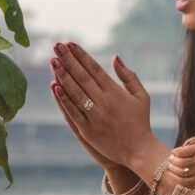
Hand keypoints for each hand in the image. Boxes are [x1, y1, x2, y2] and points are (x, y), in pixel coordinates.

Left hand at [50, 42, 153, 166]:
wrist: (139, 151)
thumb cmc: (141, 122)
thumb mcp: (141, 96)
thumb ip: (128, 76)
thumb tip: (114, 57)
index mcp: (116, 92)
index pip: (94, 68)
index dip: (81, 55)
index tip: (70, 44)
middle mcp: (104, 102)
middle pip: (82, 77)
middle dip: (68, 60)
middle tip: (56, 46)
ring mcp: (95, 116)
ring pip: (75, 92)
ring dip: (63, 76)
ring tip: (53, 61)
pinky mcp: (88, 130)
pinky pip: (73, 112)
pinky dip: (64, 100)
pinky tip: (55, 87)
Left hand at [167, 136, 194, 187]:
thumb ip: (189, 142)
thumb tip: (177, 150)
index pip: (181, 152)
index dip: (174, 152)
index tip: (173, 152)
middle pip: (180, 163)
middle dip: (172, 161)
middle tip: (170, 160)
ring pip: (182, 174)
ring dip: (173, 171)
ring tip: (170, 168)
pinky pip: (189, 184)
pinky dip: (180, 182)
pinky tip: (175, 178)